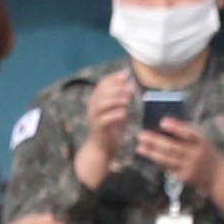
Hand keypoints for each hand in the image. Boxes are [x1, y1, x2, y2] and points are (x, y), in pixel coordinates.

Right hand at [72, 68, 132, 189]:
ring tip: (128, 100)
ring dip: (115, 100)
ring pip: (101, 104)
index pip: (102, 84)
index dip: (114, 78)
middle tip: (130, 88)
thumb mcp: (118, 109)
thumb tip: (131, 83)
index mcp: (97, 100)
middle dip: (117, 87)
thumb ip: (122, 97)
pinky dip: (114, 115)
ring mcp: (94, 118)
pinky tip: (124, 113)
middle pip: (101, 92)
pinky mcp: (98, 129)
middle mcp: (93, 107)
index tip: (126, 74)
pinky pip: (104, 119)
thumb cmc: (112, 128)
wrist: (102, 148)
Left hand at [135, 116, 223, 216]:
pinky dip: (157, 161)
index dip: (176, 127)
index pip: (189, 133)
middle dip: (156, 141)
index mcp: (201, 141)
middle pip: (174, 147)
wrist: (217, 175)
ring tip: (139, 147)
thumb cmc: (204, 151)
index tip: (162, 121)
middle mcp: (196, 154)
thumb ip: (186, 132)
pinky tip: (148, 156)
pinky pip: (168, 168)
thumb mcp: (201, 139)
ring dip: (152, 153)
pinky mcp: (185, 177)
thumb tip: (162, 122)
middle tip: (141, 135)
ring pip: (168, 159)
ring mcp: (190, 166)